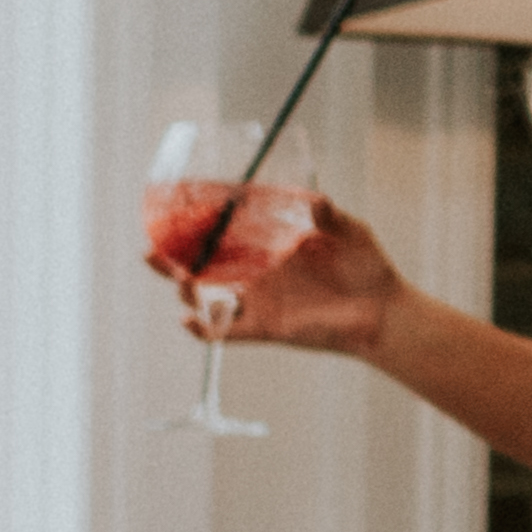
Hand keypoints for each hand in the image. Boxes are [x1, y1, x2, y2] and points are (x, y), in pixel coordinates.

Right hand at [169, 192, 398, 354]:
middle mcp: (254, 275)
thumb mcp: (351, 232)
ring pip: (203, 298)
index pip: (224, 235)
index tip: (178, 212)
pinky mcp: (261, 328)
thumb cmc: (367, 267)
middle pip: (200, 266)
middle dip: (170, 259)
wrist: (382, 311)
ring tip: (183, 280)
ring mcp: (255, 302)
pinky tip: (187, 320)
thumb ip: (329, 216)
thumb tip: (312, 200)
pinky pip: (221, 332)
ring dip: (184, 290)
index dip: (198, 227)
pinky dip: (200, 329)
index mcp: (268, 248)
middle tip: (149, 248)